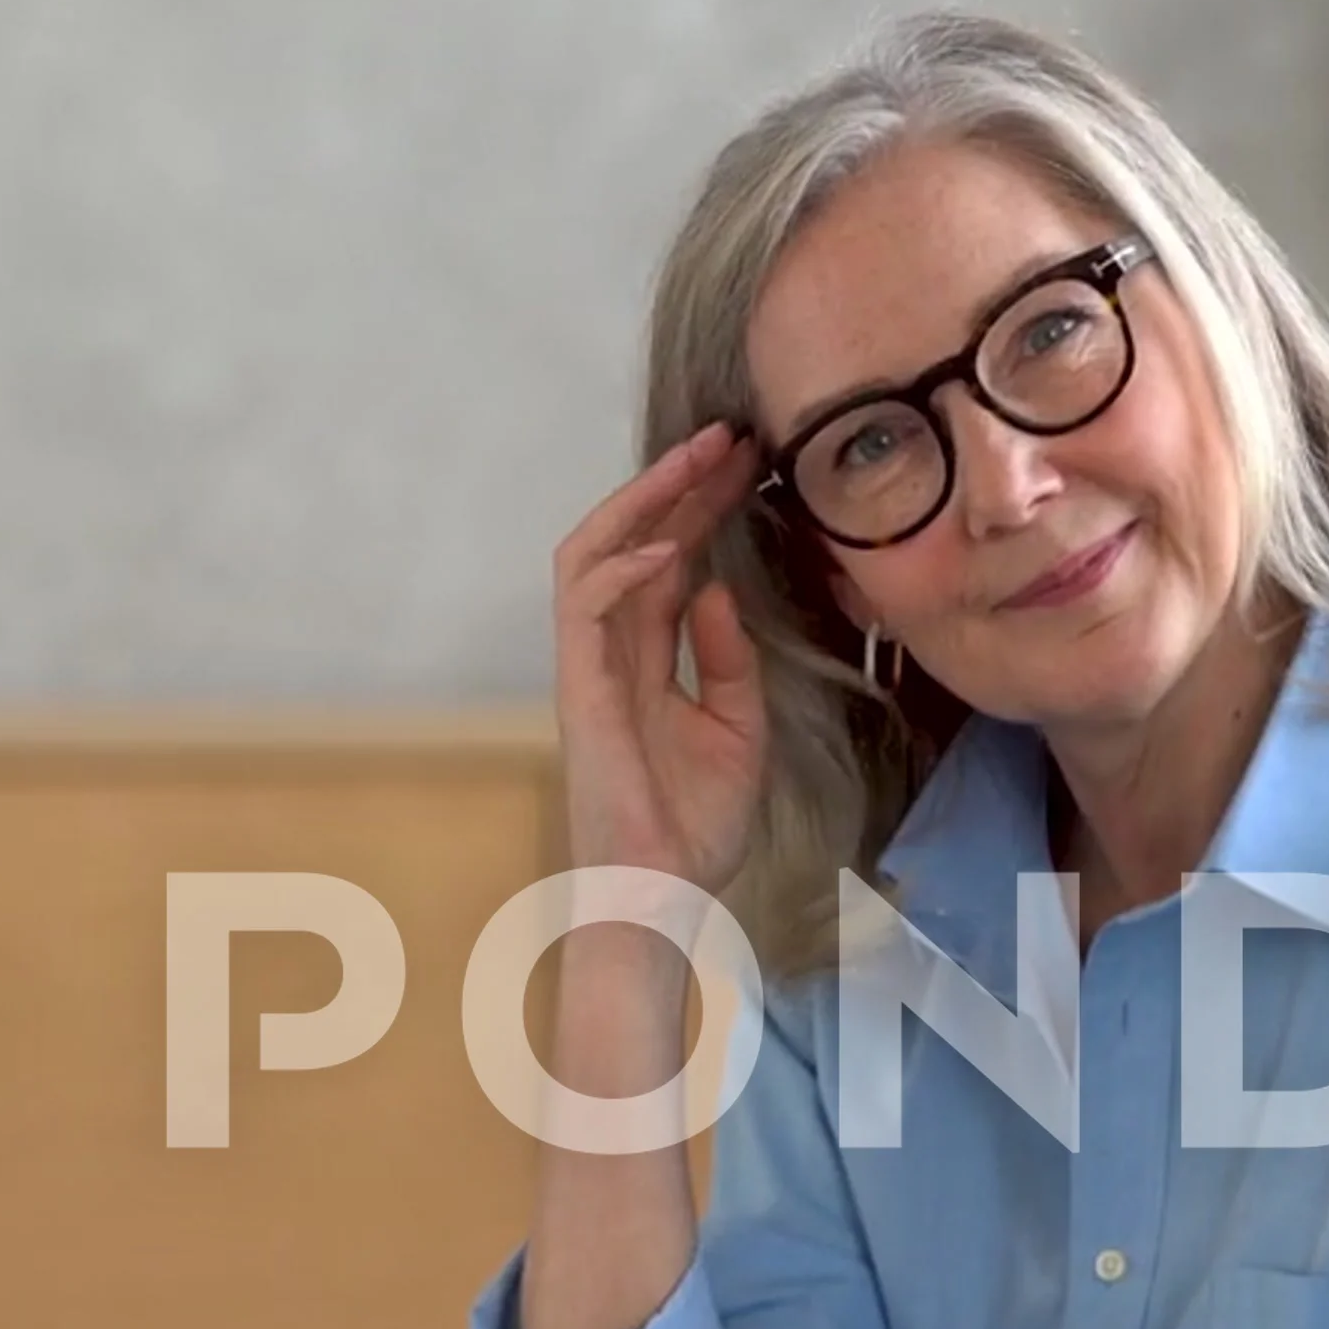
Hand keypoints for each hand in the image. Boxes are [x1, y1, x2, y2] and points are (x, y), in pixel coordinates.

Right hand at [551, 422, 770, 894]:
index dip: (703, 506)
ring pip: (593, 552)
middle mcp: (612, 649)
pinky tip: (670, 548)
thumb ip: (729, 661)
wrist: (661, 892)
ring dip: (640, 501)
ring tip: (692, 461)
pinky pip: (584, 605)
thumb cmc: (693, 825)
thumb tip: (719, 591)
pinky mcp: (578, 686)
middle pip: (634, 540)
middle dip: (678, 483)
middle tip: (729, 436)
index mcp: (647, 658)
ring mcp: (589, 664)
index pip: (670, 558)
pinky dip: (621, 567)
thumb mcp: (738, 730)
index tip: (749, 461)